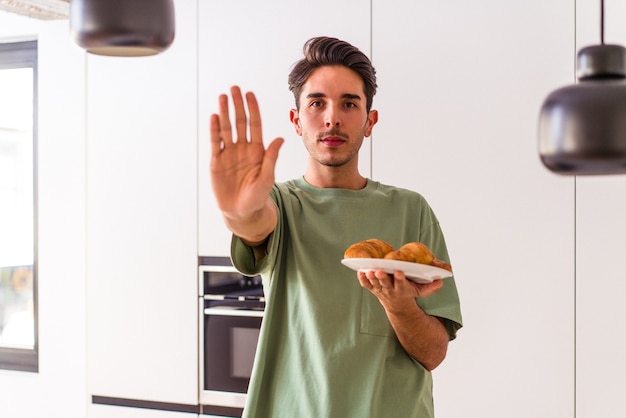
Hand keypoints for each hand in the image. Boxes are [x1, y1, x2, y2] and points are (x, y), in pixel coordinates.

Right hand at [209, 86, 283, 217]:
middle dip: (237, 105)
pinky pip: (215, 142)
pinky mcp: (217, 161)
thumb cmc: (257, 196)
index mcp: (257, 150)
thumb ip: (271, 158)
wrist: (242, 211)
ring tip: (222, 97)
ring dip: (224, 113)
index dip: (252, 109)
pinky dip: (214, 130)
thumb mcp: (267, 177)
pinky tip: (214, 117)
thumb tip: (280, 139)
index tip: (250, 94)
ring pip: (226, 129)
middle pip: (240, 122)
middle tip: (234, 89)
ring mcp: (229, 154)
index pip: (255, 125)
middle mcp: (243, 148)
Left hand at [357, 269, 442, 308]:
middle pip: (386, 284)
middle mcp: (391, 291)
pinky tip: (360, 272)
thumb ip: (430, 287)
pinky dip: (363, 279)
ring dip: (371, 278)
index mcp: (403, 290)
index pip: (402, 285)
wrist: (398, 307)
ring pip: (375, 284)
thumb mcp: (421, 292)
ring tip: (369, 270)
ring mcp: (381, 290)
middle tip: (379, 271)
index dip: (400, 279)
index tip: (399, 272)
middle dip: (382, 278)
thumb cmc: (410, 293)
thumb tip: (441, 281)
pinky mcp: (374, 289)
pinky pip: (366, 285)